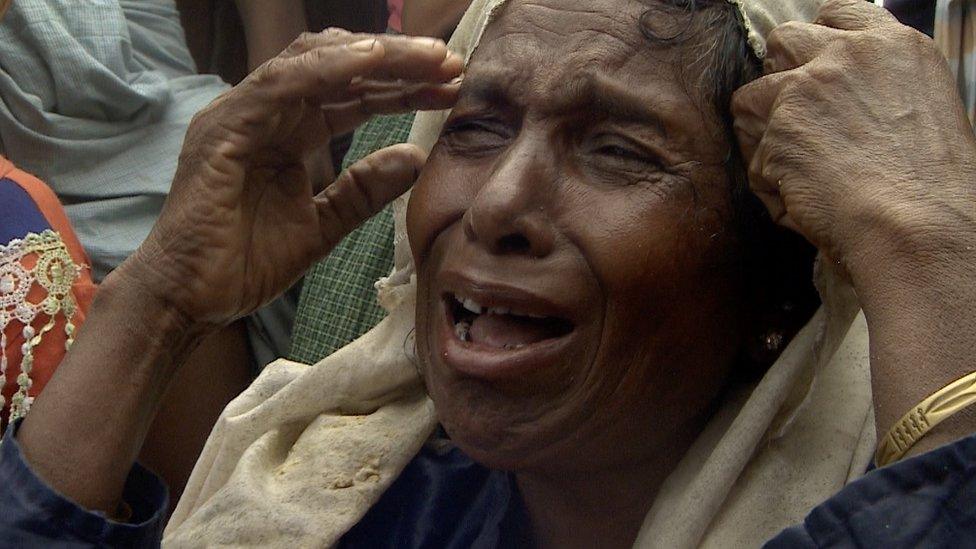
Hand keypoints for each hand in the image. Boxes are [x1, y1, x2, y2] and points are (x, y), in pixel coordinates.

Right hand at [121, 29, 461, 325]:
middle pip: (341, 68)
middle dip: (400, 64)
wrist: (188, 300)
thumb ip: (364, 190)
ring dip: (376, 57)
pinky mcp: (224, 127)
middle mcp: (266, 113)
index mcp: (288, 132)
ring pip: (315, 63)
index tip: (452, 88)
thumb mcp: (323, 224)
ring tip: (429, 58)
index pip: (354, 96)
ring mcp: (242, 114)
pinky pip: (280, 84)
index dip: (404, 89)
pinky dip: (327, 68)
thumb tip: (414, 158)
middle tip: (452, 64)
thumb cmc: (243, 263)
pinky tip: (373, 60)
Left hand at [731, 0, 975, 285]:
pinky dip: (770, 186)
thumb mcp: (921, 110)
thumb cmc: (930, 188)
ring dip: (762, 136)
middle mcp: (847, 55)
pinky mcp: (777, 128)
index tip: (810, 68)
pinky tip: (804, 203)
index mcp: (894, 46)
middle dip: (778, 77)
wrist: (918, 225)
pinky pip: (754, 159)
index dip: (816, 43)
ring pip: (750, 98)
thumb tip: (842, 105)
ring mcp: (806, 88)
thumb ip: (876, 89)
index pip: (838, 14)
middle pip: (784, 41)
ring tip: (795, 175)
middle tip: (791, 121)